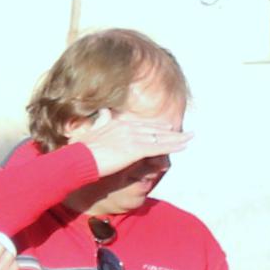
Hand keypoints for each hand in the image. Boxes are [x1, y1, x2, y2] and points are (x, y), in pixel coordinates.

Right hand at [70, 108, 191, 178]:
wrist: (79, 158)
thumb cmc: (82, 150)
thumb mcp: (91, 131)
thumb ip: (100, 121)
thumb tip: (103, 111)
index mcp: (119, 124)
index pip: (143, 125)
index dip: (157, 127)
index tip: (167, 127)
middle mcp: (128, 128)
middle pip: (154, 130)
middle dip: (171, 132)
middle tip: (184, 133)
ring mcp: (133, 138)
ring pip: (160, 138)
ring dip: (177, 139)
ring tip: (190, 138)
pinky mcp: (136, 150)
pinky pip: (159, 148)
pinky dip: (173, 146)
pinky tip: (183, 146)